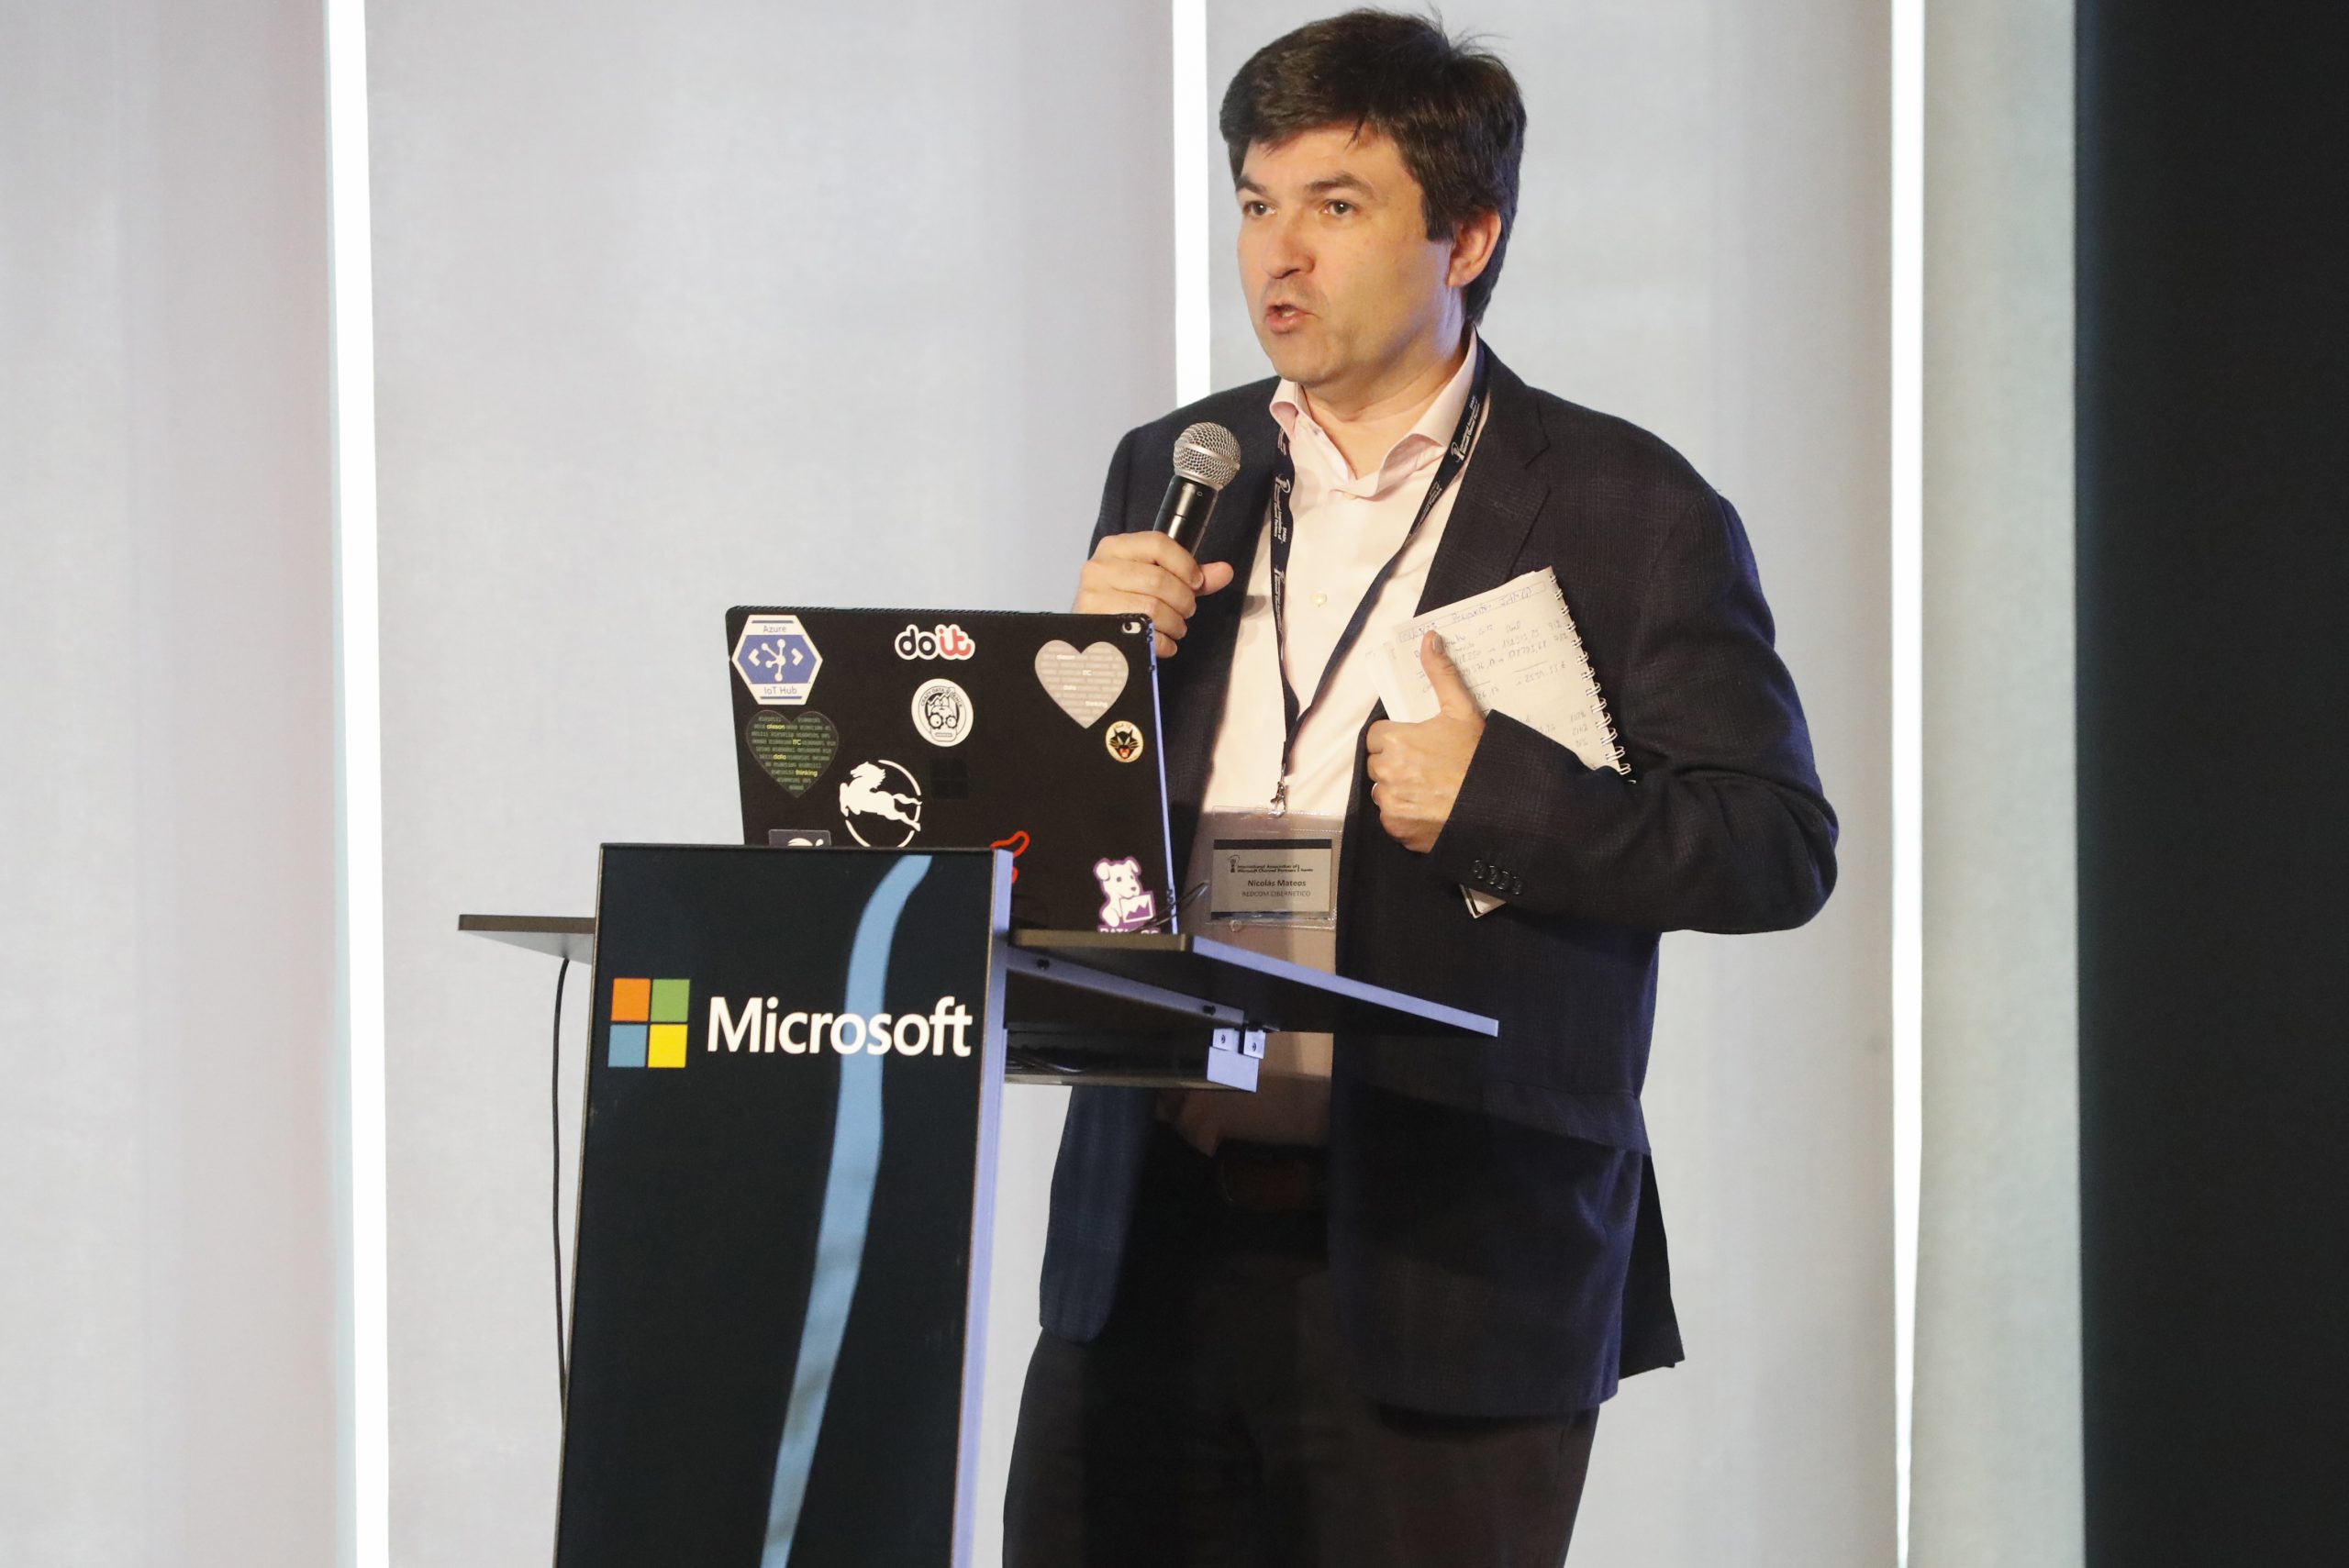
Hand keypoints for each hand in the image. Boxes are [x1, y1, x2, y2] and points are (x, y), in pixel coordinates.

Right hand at [1074, 531, 1236, 656]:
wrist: (1092, 631)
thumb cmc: (1125, 600)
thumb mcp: (1155, 579)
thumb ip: (1190, 575)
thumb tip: (1225, 571)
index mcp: (1115, 547)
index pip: (1158, 544)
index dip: (1185, 564)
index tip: (1196, 582)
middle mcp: (1100, 568)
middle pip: (1159, 580)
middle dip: (1184, 600)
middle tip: (1187, 610)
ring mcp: (1093, 597)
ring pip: (1153, 609)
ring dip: (1176, 623)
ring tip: (1176, 627)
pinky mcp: (1094, 626)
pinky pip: (1142, 634)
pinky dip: (1163, 643)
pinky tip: (1164, 642)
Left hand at [1365, 632, 1484, 853]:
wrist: (1496, 806)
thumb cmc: (1478, 757)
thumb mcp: (1462, 710)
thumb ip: (1441, 673)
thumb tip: (1429, 638)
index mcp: (1395, 742)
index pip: (1377, 735)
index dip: (1396, 737)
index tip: (1416, 743)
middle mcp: (1386, 773)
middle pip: (1378, 763)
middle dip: (1395, 762)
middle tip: (1427, 765)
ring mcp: (1390, 804)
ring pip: (1382, 790)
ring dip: (1398, 788)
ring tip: (1429, 787)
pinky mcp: (1397, 829)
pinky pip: (1391, 818)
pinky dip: (1405, 814)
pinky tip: (1429, 807)